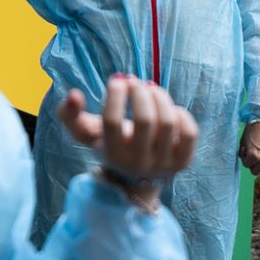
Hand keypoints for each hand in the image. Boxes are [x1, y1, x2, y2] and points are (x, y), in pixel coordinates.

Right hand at [58, 74, 197, 184]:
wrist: (136, 179)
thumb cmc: (110, 145)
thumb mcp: (86, 133)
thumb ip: (69, 114)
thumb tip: (73, 94)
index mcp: (112, 154)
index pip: (112, 122)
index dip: (115, 95)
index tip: (117, 80)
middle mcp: (138, 163)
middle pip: (145, 121)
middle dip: (140, 93)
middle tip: (135, 82)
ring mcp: (163, 164)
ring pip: (168, 122)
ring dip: (160, 97)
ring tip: (151, 89)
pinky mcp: (183, 162)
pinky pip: (190, 133)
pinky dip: (181, 113)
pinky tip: (170, 108)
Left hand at [239, 120, 259, 174]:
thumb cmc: (252, 126)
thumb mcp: (243, 140)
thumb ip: (244, 152)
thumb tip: (247, 158)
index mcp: (254, 155)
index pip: (247, 165)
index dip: (244, 159)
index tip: (244, 150)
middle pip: (256, 172)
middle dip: (252, 165)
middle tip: (251, 156)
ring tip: (259, 149)